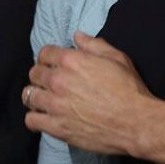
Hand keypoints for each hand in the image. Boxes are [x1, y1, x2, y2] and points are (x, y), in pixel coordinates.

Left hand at [23, 31, 154, 155]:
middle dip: (41, 75)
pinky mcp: (57, 127)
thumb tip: (77, 36)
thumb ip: (93, 44)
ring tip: (44, 99)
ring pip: (29, 96)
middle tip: (50, 82)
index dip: (48, 57)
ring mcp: (55, 105)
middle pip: (34, 73)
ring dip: (35, 95)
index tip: (52, 63)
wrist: (135, 121)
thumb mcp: (116, 58)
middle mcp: (59, 80)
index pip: (44, 53)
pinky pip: (31, 120)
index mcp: (72, 60)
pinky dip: (34, 118)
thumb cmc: (129, 89)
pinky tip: (44, 117)